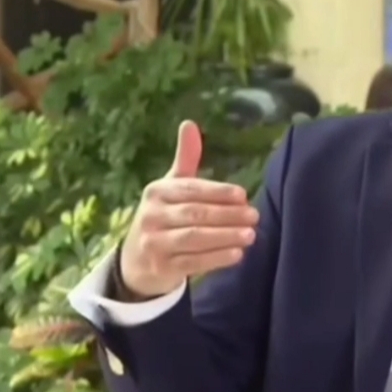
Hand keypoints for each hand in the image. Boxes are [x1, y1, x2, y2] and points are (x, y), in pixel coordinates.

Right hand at [118, 120, 259, 297]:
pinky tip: (237, 254)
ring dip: (225, 237)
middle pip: (195, 214)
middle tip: (254, 216)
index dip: (218, 192)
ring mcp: (154, 243)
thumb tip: (190, 123)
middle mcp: (152, 216)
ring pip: (194, 238)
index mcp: (157, 191)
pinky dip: (216, 259)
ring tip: (251, 235)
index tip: (244, 195)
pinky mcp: (161, 268)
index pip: (191, 190)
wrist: (136, 260)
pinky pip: (193, 263)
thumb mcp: (171, 186)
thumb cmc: (163, 216)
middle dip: (227, 215)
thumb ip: (186, 159)